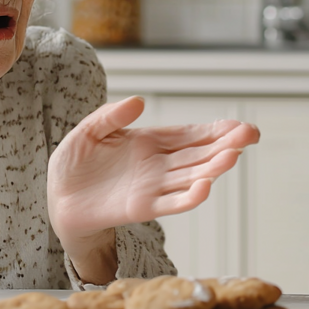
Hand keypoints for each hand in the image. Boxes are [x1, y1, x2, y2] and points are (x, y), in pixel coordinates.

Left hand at [47, 97, 260, 246]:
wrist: (58, 198)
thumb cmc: (74, 163)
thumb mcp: (89, 130)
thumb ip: (110, 116)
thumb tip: (138, 101)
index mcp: (150, 142)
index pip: (191, 135)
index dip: (216, 131)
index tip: (241, 126)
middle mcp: (158, 165)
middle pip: (198, 155)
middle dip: (225, 145)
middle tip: (250, 135)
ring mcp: (152, 187)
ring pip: (189, 177)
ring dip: (211, 168)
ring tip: (232, 157)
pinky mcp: (140, 207)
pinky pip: (168, 203)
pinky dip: (187, 197)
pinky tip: (205, 187)